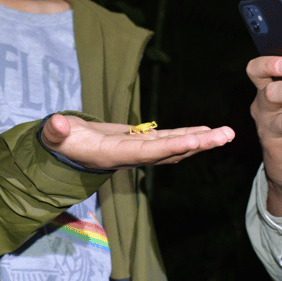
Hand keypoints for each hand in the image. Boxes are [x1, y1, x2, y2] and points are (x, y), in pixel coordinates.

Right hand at [40, 114, 234, 169]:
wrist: (66, 151)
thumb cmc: (59, 143)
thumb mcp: (55, 137)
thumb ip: (55, 132)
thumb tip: (56, 124)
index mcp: (114, 155)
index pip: (146, 152)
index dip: (169, 148)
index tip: (194, 142)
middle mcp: (133, 156)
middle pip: (170, 152)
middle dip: (197, 145)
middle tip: (224, 136)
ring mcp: (140, 151)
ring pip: (175, 147)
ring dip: (201, 141)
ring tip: (226, 134)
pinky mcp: (142, 143)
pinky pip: (170, 141)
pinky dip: (189, 136)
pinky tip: (207, 131)